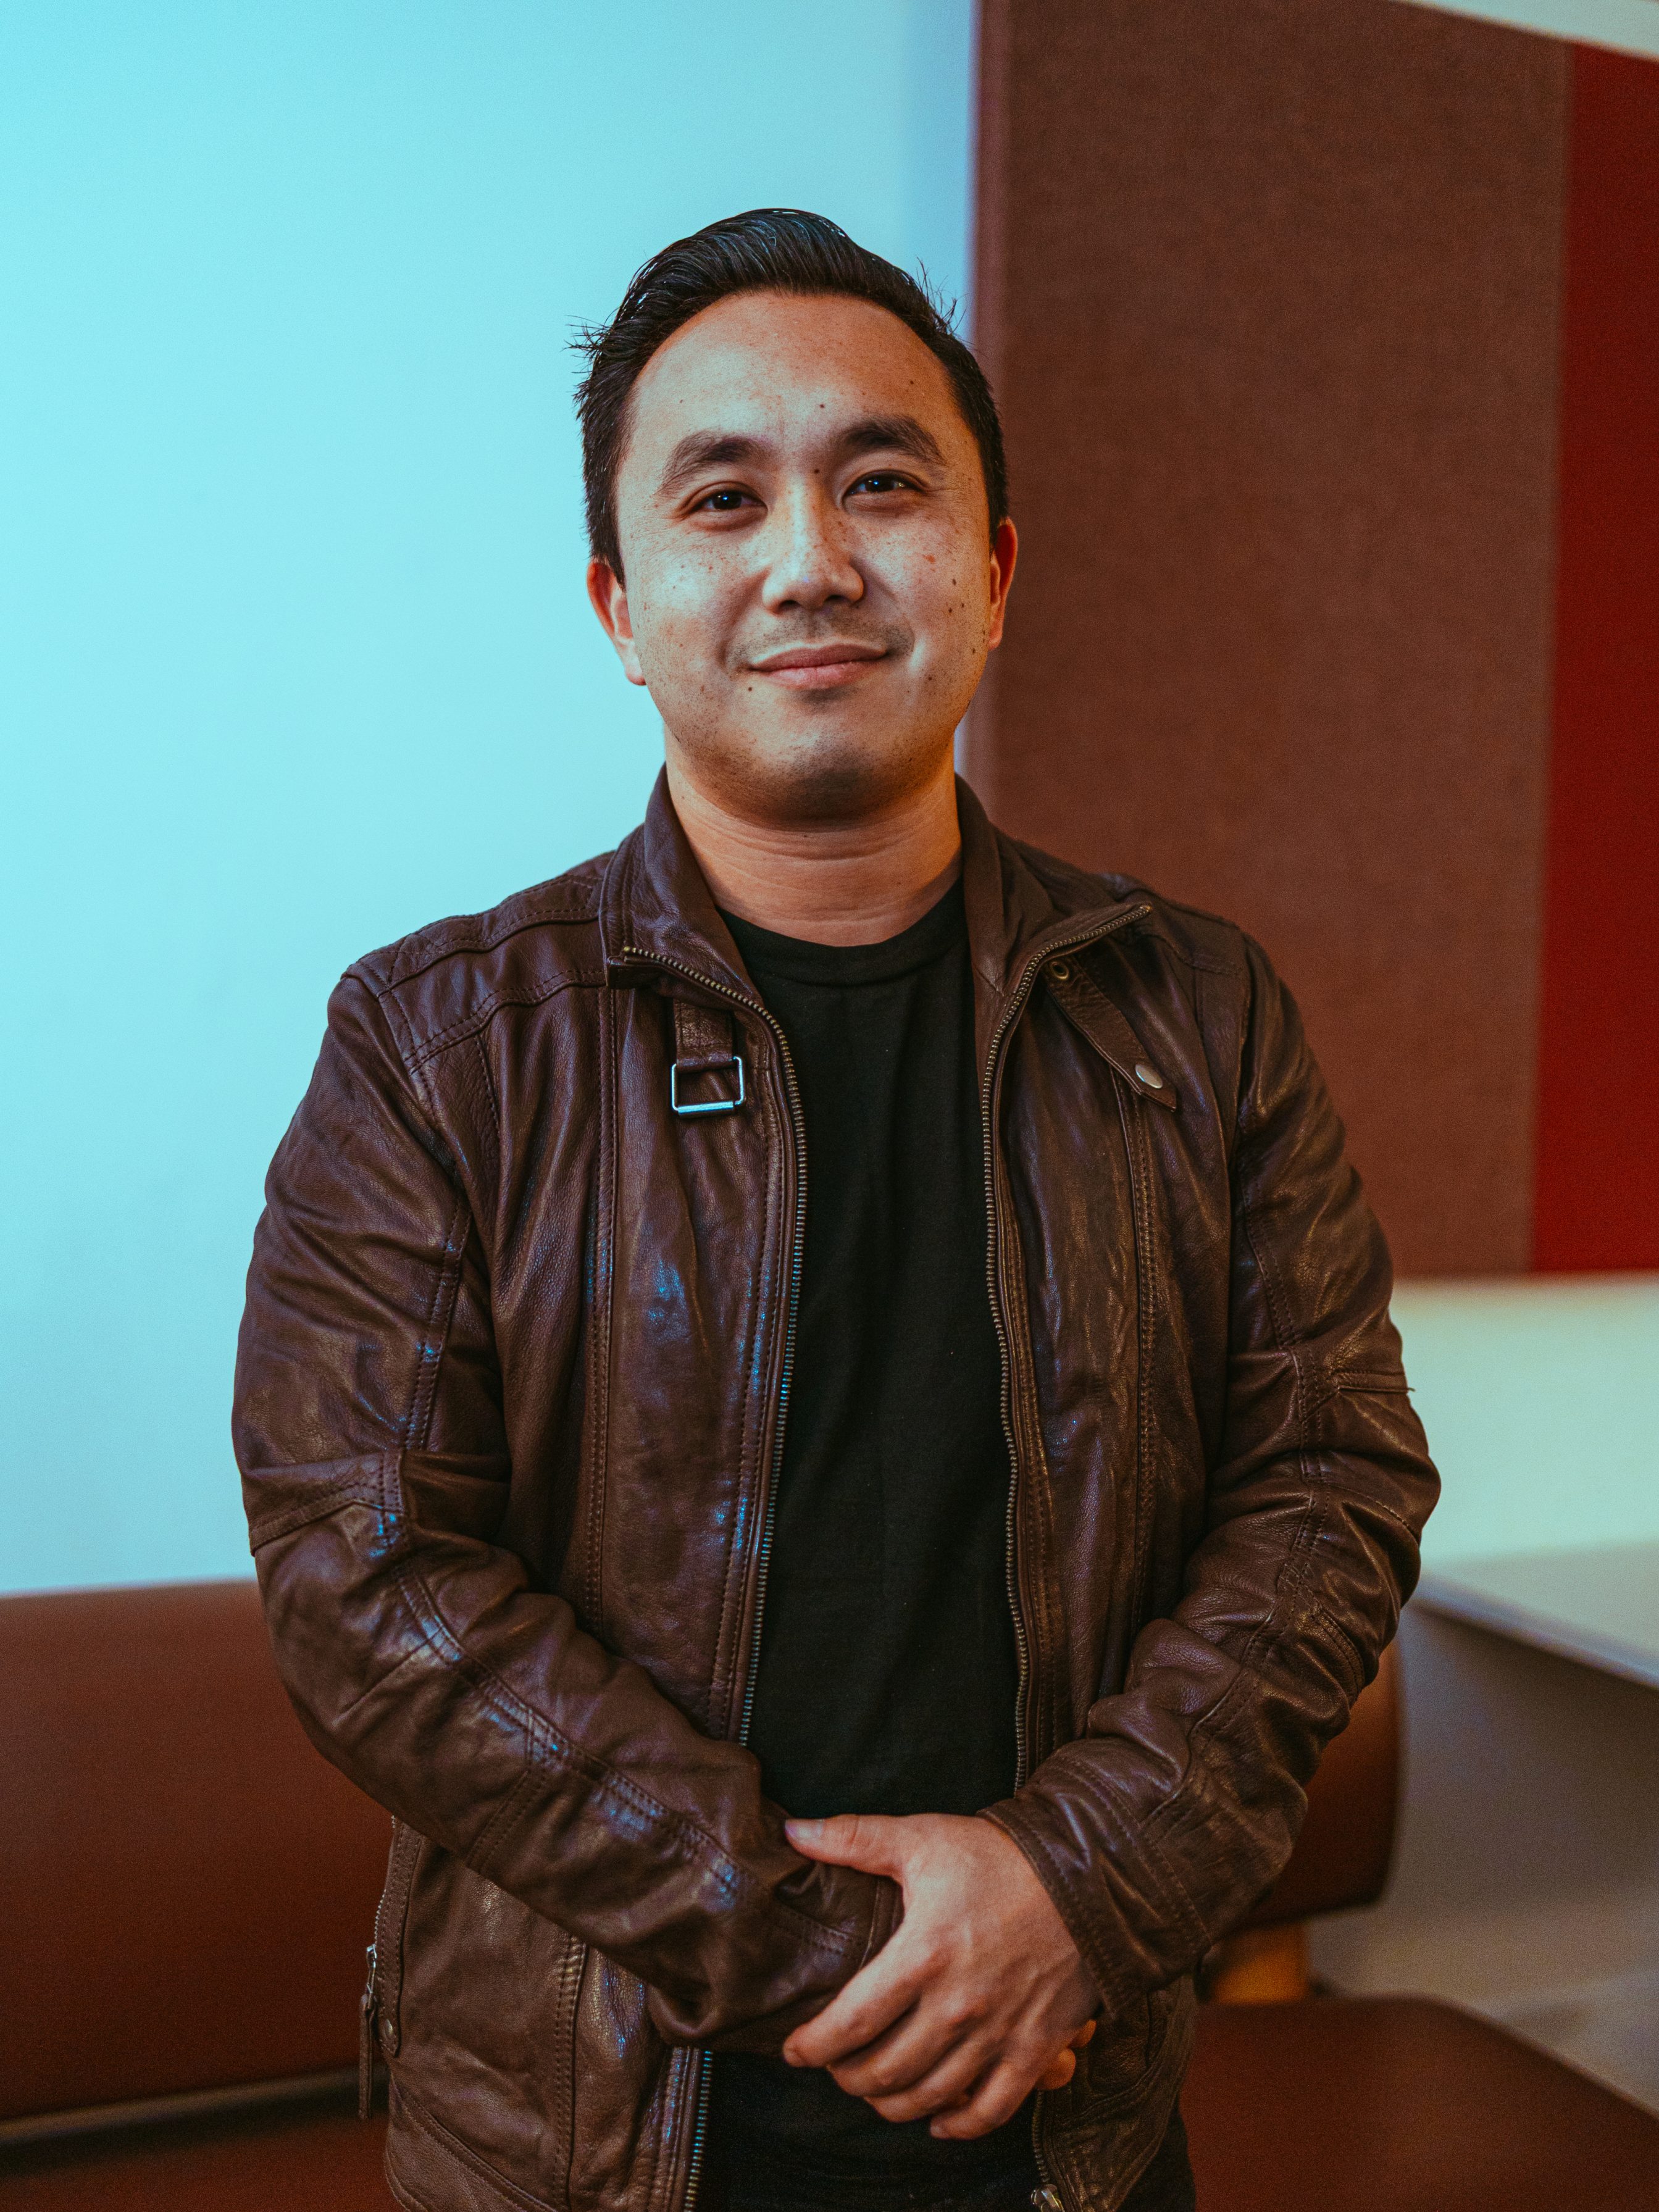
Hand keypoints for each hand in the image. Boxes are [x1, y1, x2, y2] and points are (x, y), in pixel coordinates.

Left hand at [780, 1813, 1098, 2138]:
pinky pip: (991, 2109)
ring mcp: (997, 2033)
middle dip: (847, 2078)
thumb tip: (794, 1832)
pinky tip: (939, 2119)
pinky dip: (960, 2124)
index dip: (812, 2046)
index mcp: (921, 1955)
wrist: (1089, 1875)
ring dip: (892, 2104)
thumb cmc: (1000, 1857)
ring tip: (875, 2091)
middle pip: (883, 2071)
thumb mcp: (923, 1838)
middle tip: (836, 2068)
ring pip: (929, 2096)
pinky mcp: (1035, 2049)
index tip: (793, 2051)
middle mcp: (956, 2005)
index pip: (850, 2022)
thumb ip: (853, 1838)